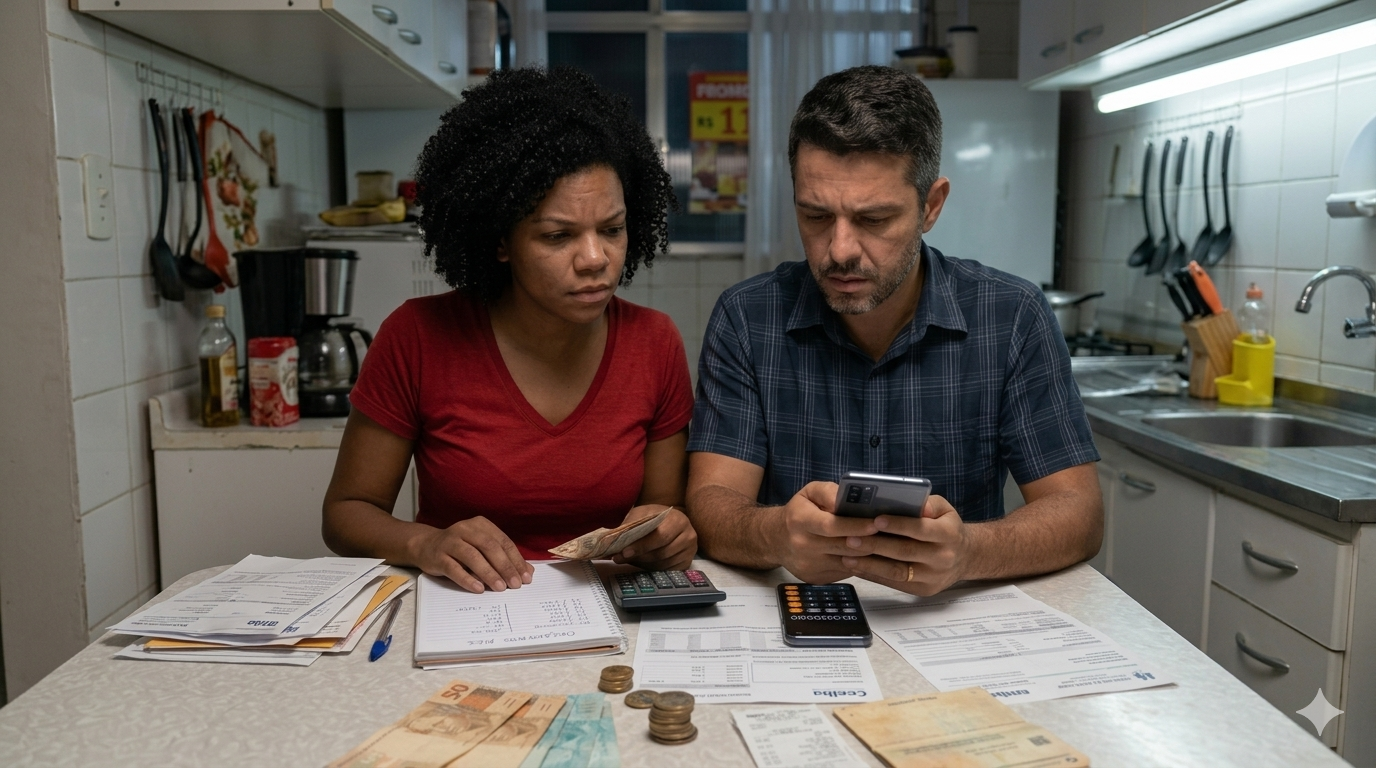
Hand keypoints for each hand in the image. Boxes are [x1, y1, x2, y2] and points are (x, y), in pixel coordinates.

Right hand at [408, 516, 533, 593]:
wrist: (426, 545)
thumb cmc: (460, 548)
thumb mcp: (482, 549)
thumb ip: (504, 558)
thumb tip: (528, 572)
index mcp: (481, 525)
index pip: (503, 542)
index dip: (516, 560)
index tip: (526, 577)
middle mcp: (465, 529)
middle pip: (489, 547)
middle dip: (505, 566)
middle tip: (515, 584)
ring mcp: (450, 541)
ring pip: (472, 556)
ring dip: (489, 573)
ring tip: (500, 587)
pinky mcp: (438, 556)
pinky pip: (454, 568)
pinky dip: (467, 579)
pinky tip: (478, 588)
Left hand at [613, 505, 697, 571]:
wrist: (670, 520)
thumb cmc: (654, 517)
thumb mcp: (642, 514)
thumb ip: (630, 525)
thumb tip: (611, 542)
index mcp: (678, 520)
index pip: (661, 536)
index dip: (642, 545)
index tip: (624, 552)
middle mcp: (688, 535)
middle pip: (662, 552)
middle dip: (640, 556)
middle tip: (621, 558)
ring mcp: (690, 551)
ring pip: (664, 564)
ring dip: (644, 564)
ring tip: (630, 559)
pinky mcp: (687, 563)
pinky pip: (668, 571)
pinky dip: (653, 569)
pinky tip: (643, 563)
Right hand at [773, 481, 882, 584]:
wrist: (776, 540)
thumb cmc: (798, 512)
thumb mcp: (809, 493)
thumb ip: (829, 492)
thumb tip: (848, 500)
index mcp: (800, 521)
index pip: (831, 526)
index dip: (855, 526)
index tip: (876, 523)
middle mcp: (803, 546)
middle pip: (844, 546)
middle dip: (870, 541)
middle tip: (893, 535)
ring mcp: (810, 566)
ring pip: (849, 562)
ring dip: (871, 554)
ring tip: (889, 544)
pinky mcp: (818, 579)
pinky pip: (846, 572)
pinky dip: (862, 563)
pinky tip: (875, 555)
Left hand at [839, 494, 968, 595]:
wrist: (964, 557)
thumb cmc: (947, 527)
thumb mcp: (945, 510)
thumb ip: (929, 504)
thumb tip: (914, 503)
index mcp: (949, 534)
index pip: (921, 529)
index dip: (898, 525)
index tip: (876, 520)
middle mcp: (943, 558)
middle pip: (905, 552)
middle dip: (875, 545)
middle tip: (850, 538)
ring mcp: (932, 577)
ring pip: (897, 572)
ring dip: (869, 564)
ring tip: (847, 555)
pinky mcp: (922, 590)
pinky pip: (894, 583)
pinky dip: (873, 575)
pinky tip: (856, 566)